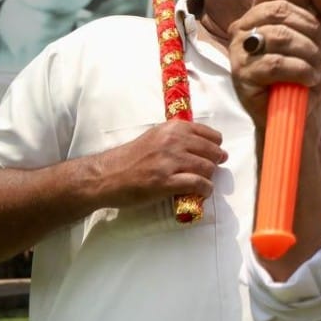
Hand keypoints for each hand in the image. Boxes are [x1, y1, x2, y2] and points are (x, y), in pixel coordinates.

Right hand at [93, 120, 225, 207]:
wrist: (105, 176)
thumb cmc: (130, 158)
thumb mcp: (156, 137)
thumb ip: (178, 137)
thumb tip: (205, 146)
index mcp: (173, 128)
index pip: (211, 135)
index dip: (215, 147)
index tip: (212, 155)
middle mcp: (173, 141)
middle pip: (213, 152)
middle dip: (214, 163)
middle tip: (208, 171)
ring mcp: (170, 161)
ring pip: (208, 168)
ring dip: (209, 178)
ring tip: (202, 183)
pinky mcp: (166, 181)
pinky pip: (198, 184)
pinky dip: (205, 190)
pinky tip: (202, 192)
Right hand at [228, 0, 320, 129]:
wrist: (304, 107)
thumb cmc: (311, 68)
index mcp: (263, 11)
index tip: (316, 14)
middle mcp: (245, 26)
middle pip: (279, 10)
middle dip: (311, 30)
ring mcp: (239, 50)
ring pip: (279, 36)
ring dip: (309, 53)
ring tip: (318, 68)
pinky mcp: (241, 74)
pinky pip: (274, 63)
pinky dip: (300, 70)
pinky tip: (309, 79)